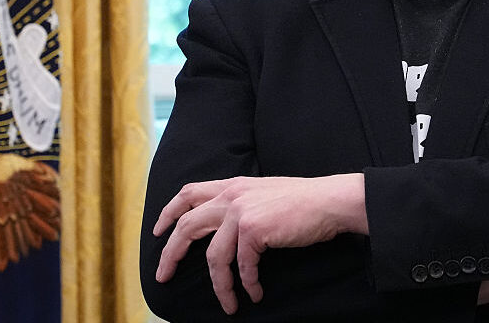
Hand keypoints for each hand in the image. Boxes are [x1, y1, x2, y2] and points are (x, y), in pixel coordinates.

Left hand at [153, 173, 366, 312]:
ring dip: (219, 285)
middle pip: (187, 226)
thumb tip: (227, 227)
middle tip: (163, 276)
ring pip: (213, 256)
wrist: (330, 201)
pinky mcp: (254, 230)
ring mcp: (241, 212)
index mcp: (234, 185)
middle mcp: (232, 195)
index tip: (158, 232)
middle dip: (171, 253)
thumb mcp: (265, 193)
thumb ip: (243, 202)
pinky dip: (247, 284)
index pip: (190, 193)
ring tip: (228, 303)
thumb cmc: (304, 202)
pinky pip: (242, 266)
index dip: (169, 212)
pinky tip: (255, 293)